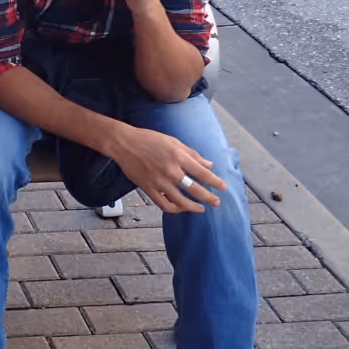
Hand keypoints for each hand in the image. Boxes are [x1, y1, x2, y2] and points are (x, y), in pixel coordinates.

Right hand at [108, 124, 225, 213]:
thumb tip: (209, 164)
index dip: (215, 182)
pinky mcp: (148, 188)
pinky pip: (164, 204)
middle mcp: (170, 170)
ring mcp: (159, 181)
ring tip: (201, 208)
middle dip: (208, 197)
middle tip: (216, 202)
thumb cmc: (149, 139)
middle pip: (194, 189)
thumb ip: (192, 154)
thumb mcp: (173, 141)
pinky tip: (180, 207)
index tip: (223, 188)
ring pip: (180, 201)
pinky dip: (174, 209)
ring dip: (193, 207)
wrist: (124, 143)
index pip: (202, 173)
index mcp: (178, 156)